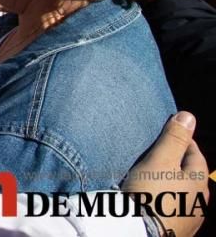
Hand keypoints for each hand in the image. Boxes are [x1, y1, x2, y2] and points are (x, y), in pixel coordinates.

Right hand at [122, 112, 208, 236]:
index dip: (182, 140)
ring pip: (183, 191)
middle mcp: (201, 199)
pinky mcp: (179, 228)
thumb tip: (189, 116)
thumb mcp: (160, 159)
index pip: (195, 153)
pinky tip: (154, 198)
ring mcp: (191, 216)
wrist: (141, 231)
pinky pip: (175, 207)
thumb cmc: (151, 193)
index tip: (167, 132)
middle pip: (190, 174)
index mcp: (199, 180)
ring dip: (172, 182)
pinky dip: (166, 198)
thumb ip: (174, 138)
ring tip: (152, 177)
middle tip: (157, 154)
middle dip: (177, 162)